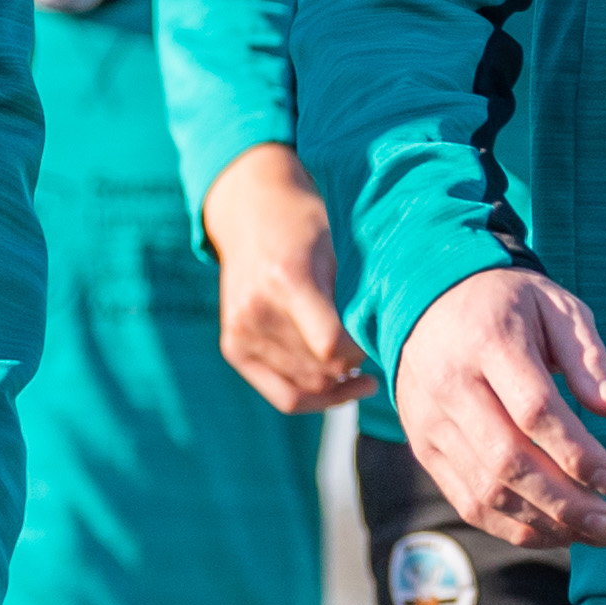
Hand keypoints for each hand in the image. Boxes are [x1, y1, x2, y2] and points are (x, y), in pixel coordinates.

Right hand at [205, 147, 374, 412]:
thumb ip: (344, 305)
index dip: (358, 354)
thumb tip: (363, 359)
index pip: (330, 345)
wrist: (249, 209)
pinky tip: (335, 388)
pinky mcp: (232, 346)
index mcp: (286, 281)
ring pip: (303, 387)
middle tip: (369, 360)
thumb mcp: (332, 253)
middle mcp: (255, 311)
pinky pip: (281, 393)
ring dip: (333, 386)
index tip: (373, 345)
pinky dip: (311, 395)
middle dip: (348, 371)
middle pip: (317, 371)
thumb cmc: (302, 225)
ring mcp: (239, 331)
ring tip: (356, 375)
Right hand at [397, 267, 605, 547]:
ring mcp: (431, 420)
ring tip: (588, 533)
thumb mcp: (555, 307)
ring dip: (541, 523)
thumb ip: (587, 357)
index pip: (533, 410)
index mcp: (487, 340)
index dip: (577, 452)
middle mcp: (450, 384)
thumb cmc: (507, 305)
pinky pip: (465, 499)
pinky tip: (550, 532)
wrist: (426, 300)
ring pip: (485, 489)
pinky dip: (510, 526)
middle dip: (564, 503)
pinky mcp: (423, 446)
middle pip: (507, 460)